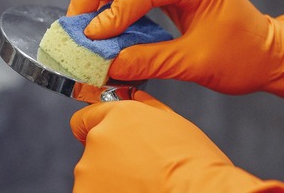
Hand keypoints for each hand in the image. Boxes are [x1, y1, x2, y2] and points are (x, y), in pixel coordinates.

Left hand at [70, 91, 283, 191]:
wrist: (198, 192)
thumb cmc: (194, 164)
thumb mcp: (174, 123)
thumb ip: (147, 109)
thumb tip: (138, 100)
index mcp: (118, 115)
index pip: (86, 117)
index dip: (95, 129)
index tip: (105, 142)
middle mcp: (99, 139)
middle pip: (92, 148)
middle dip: (109, 157)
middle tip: (137, 168)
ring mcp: (90, 170)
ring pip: (92, 174)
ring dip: (108, 178)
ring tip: (140, 184)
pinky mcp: (88, 192)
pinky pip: (93, 190)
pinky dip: (107, 192)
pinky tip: (134, 192)